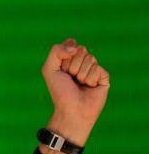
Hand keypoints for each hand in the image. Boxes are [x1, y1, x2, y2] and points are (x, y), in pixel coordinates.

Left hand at [39, 38, 109, 153]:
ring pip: (91, 58)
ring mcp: (94, 69)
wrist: (71, 110)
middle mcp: (82, 62)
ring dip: (81, 74)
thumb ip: (56, 51)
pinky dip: (90, 79)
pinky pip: (98, 69)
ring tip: (79, 84)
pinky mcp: (104, 77)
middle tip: (71, 79)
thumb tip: (76, 46)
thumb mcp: (49, 69)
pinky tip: (89, 87)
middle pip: (81, 50)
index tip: (61, 69)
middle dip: (72, 65)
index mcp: (69, 58)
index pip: (71, 44)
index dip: (64, 56)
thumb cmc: (59, 91)